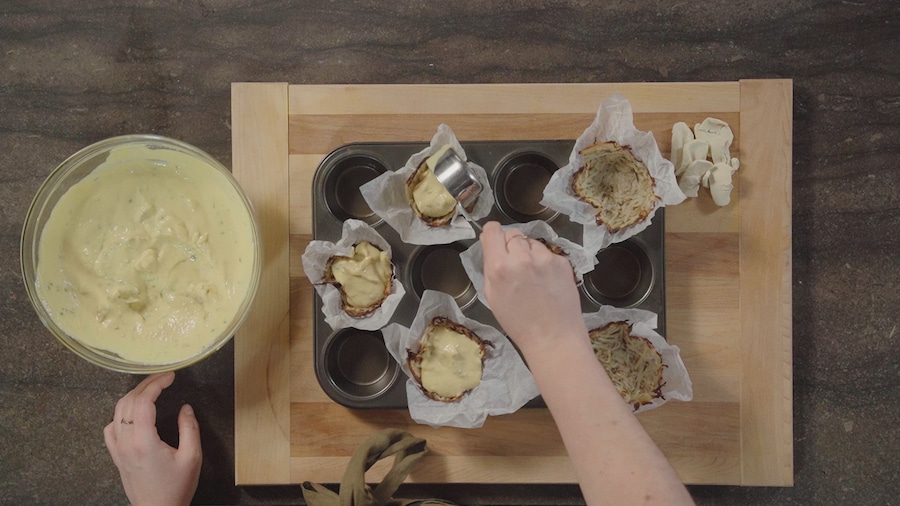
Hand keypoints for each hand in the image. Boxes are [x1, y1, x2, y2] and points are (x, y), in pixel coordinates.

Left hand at [103, 372, 201, 505]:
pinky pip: (111, 427)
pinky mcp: (116, 456)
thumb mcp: (192, 458)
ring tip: (151, 389)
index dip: (156, 383)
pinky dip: (121, 413)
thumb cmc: (176, 488)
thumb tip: (185, 408)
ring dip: (134, 395)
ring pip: (118, 411)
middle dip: (146, 384)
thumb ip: (189, 428)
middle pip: (129, 401)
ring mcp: (118, 449)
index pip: (144, 401)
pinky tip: (133, 413)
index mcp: (144, 441)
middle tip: (163, 377)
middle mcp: (126, 442)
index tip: (170, 375)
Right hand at [479, 221, 587, 357]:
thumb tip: (490, 245)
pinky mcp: (562, 262)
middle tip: (515, 264)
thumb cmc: (518, 323)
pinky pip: (548, 254)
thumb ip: (490, 267)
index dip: (492, 233)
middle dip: (511, 246)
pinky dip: (545, 263)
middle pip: (513, 234)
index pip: (493, 230)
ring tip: (533, 277)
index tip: (495, 240)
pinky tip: (547, 282)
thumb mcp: (492, 296)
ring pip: (531, 243)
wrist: (553, 337)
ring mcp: (545, 258)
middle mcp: (521, 257)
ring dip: (529, 254)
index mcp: (499, 267)